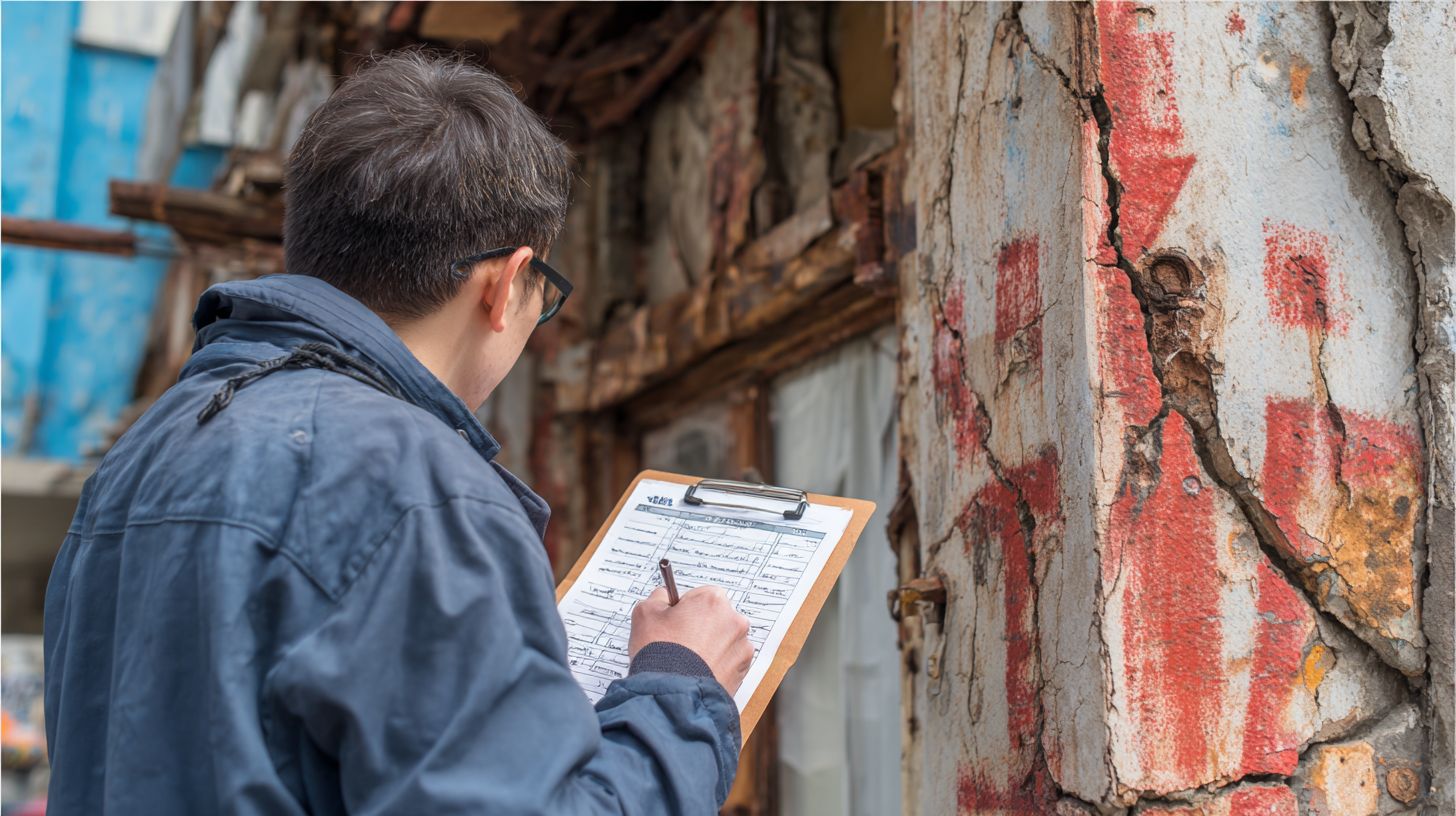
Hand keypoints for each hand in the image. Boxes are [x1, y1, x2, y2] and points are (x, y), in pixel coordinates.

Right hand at [629, 585, 752, 694]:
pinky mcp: (743, 670)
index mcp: (713, 599)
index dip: (682, 611)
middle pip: (713, 618)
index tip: (673, 624)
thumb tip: (664, 597)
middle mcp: (734, 620)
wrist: (673, 695)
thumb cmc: (661, 654)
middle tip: (678, 644)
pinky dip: (716, 666)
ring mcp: (742, 646)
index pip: (698, 597)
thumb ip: (658, 597)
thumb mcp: (645, 613)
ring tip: (687, 662)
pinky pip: (728, 662)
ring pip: (722, 641)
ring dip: (709, 648)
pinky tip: (697, 672)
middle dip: (698, 628)